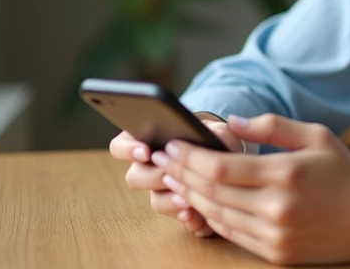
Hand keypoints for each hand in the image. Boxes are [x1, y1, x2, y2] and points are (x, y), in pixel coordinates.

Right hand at [108, 115, 244, 238]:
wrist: (228, 166)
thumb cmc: (215, 140)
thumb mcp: (216, 130)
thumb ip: (212, 131)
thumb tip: (209, 137)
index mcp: (150, 143)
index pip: (120, 146)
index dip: (127, 149)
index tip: (145, 152)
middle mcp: (150, 170)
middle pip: (134, 178)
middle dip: (153, 177)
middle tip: (171, 175)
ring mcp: (163, 192)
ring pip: (155, 202)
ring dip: (170, 202)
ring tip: (188, 201)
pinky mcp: (179, 211)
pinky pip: (177, 220)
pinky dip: (188, 220)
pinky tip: (199, 219)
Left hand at [153, 113, 349, 264]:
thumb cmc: (346, 173)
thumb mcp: (315, 136)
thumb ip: (271, 126)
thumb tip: (230, 122)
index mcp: (286, 173)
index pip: (220, 167)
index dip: (189, 157)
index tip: (170, 145)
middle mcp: (277, 207)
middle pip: (211, 192)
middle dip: (181, 174)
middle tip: (160, 161)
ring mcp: (276, 234)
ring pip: (216, 215)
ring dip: (190, 198)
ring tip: (172, 181)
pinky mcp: (277, 253)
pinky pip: (232, 235)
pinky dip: (211, 218)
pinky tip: (199, 203)